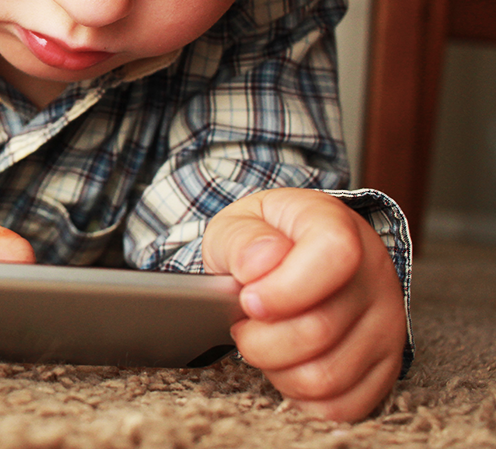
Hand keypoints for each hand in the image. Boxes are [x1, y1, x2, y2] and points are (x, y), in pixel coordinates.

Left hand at [202, 188, 405, 421]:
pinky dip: (300, 395)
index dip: (284, 289)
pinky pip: (341, 405)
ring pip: (326, 377)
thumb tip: (257, 267)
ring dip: (276, 369)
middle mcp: (375, 275)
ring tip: (263, 343)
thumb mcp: (239, 222)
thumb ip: (241, 240)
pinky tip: (285, 366)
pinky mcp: (386, 366)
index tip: (249, 300)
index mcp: (338, 227)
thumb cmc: (265, 240)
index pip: (333, 256)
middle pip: (318, 331)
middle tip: (244, 324)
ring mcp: (387, 324)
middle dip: (260, 339)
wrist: (299, 255)